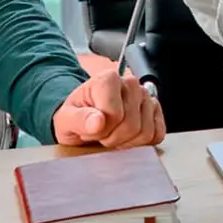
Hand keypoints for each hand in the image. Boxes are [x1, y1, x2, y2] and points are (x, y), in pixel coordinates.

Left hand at [51, 71, 166, 148]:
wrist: (84, 118)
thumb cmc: (76, 116)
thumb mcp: (66, 120)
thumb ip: (79, 119)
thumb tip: (98, 122)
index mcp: (108, 79)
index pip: (114, 115)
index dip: (101, 131)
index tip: (89, 129)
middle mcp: (131, 83)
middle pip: (132, 125)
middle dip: (113, 138)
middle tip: (100, 134)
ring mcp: (146, 96)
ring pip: (146, 132)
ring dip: (126, 142)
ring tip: (112, 134)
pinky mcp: (155, 111)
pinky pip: (157, 134)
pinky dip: (141, 143)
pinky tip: (127, 137)